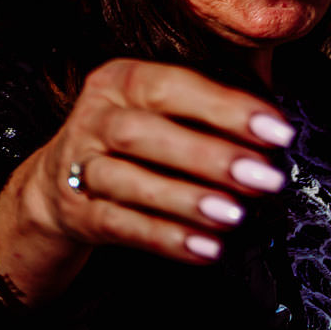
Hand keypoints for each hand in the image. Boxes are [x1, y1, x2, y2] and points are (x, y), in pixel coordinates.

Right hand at [0, 58, 293, 302]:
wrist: (55, 181)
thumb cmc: (130, 139)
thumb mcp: (157, 108)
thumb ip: (207, 112)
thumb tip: (272, 135)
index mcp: (117, 82)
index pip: (169, 86)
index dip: (224, 107)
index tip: (275, 131)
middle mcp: (93, 119)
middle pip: (140, 132)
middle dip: (206, 155)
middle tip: (261, 176)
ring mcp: (79, 166)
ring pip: (126, 180)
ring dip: (184, 199)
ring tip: (233, 215)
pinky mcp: (78, 211)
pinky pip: (120, 225)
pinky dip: (165, 238)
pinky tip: (204, 247)